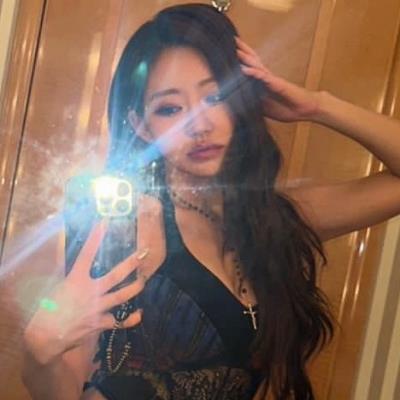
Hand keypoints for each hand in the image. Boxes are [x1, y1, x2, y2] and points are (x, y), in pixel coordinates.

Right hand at [23, 194, 164, 364]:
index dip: (95, 237)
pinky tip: (140, 314)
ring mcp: (97, 308)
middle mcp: (90, 292)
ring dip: (135, 287)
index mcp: (75, 280)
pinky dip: (131, 319)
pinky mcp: (100, 323)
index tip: (104, 222)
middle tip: (144, 252)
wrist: (45, 337)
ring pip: (122, 296)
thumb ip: (67, 273)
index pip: (86, 254)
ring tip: (145, 279)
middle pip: (115, 276)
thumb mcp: (54, 286)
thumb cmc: (47, 310)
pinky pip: (119, 321)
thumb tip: (69, 258)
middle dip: (131, 263)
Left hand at [235, 36, 320, 121]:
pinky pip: (264, 77)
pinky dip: (253, 73)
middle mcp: (266, 78)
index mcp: (262, 83)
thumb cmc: (285, 108)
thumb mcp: (263, 107)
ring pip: (256, 65)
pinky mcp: (278, 84)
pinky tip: (244, 69)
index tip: (226, 53)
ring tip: (234, 48)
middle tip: (229, 40)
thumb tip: (237, 104)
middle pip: (252, 61)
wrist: (304, 110)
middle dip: (241, 51)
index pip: (249, 68)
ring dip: (245, 57)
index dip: (239, 61)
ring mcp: (272, 80)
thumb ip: (252, 102)